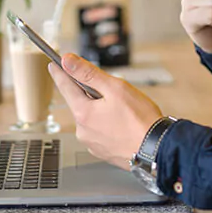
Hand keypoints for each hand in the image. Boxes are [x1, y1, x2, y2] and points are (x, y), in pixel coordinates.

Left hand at [48, 54, 162, 169]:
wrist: (158, 150)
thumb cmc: (141, 121)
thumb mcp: (115, 88)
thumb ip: (89, 73)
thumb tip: (67, 61)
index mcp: (83, 113)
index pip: (65, 86)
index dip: (59, 73)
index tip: (53, 64)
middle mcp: (83, 131)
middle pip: (79, 102)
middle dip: (90, 93)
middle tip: (111, 90)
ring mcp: (92, 143)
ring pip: (91, 118)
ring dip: (100, 109)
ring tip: (123, 110)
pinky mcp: (103, 151)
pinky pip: (100, 131)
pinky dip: (107, 124)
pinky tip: (123, 123)